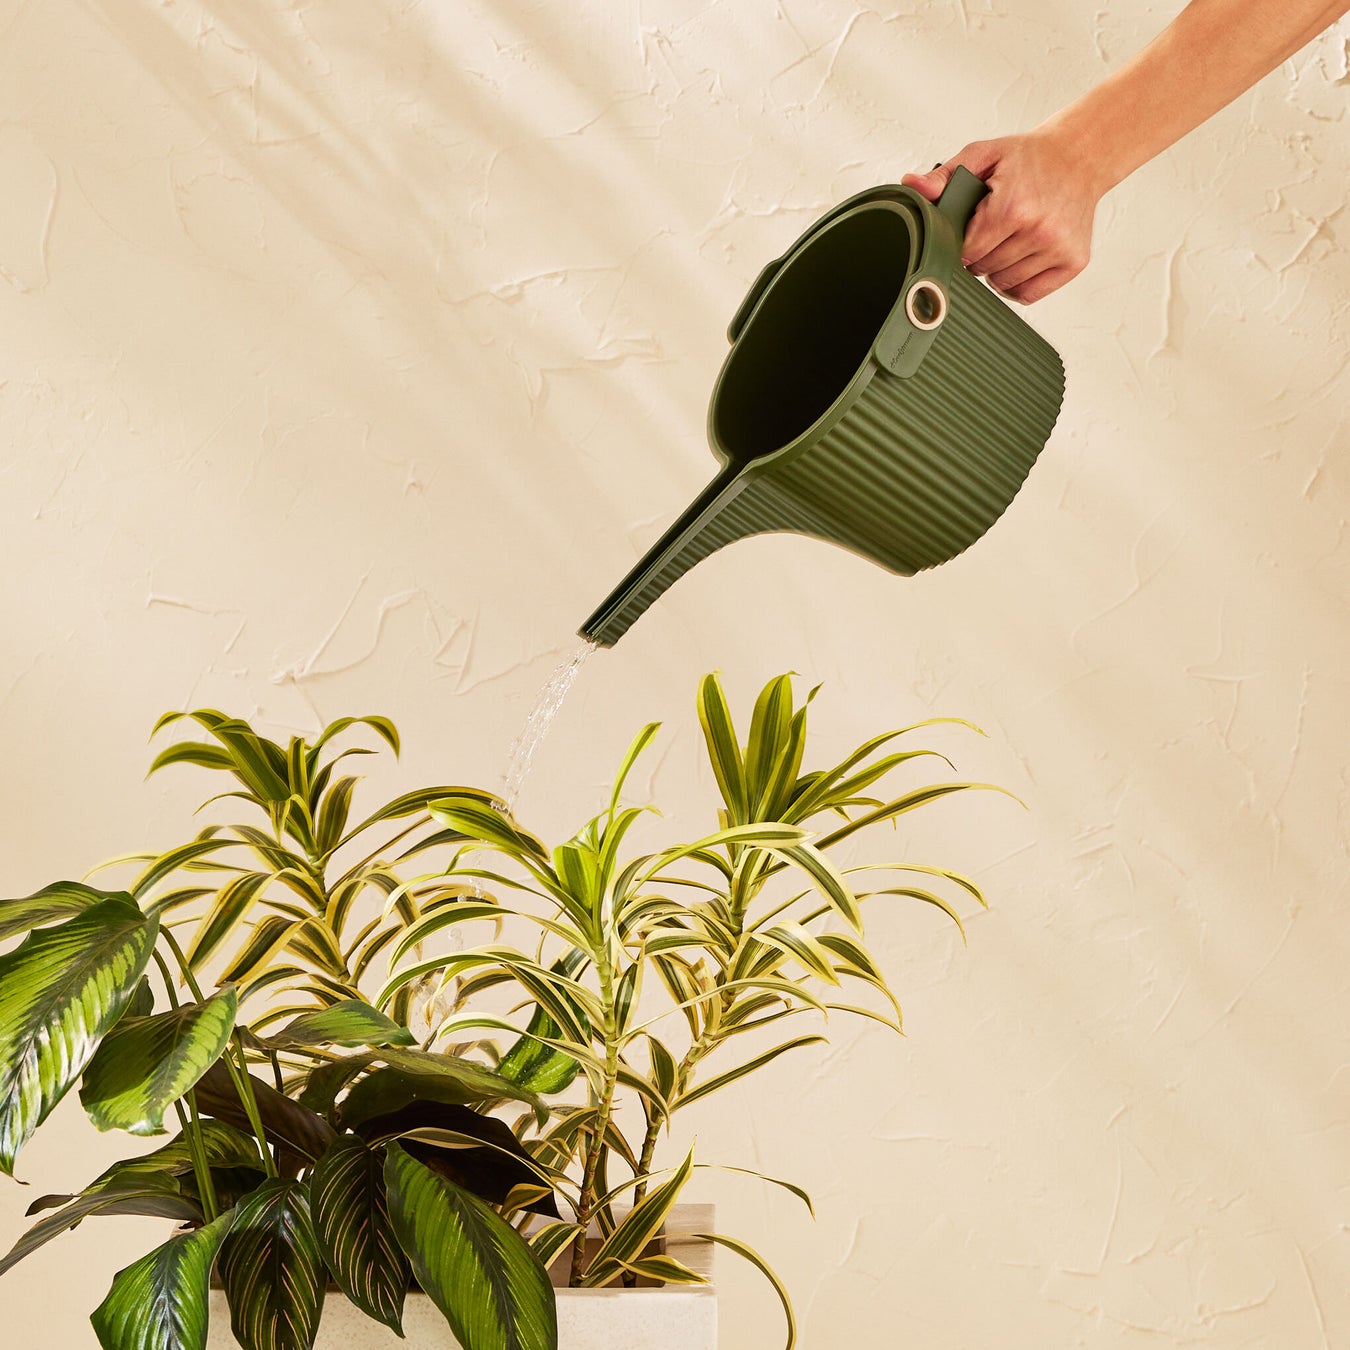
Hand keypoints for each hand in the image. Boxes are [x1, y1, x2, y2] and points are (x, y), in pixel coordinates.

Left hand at [902, 130, 1105, 302]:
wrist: (1081, 156)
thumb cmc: (1031, 158)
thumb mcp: (985, 155)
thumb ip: (945, 175)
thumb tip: (912, 185)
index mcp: (1014, 207)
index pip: (968, 252)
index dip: (963, 244)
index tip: (971, 230)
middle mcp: (1039, 231)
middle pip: (984, 270)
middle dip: (980, 256)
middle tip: (991, 233)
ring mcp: (1059, 248)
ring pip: (1004, 285)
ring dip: (998, 271)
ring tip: (1007, 242)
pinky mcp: (1074, 262)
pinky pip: (1030, 294)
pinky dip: (1018, 285)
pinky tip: (1019, 261)